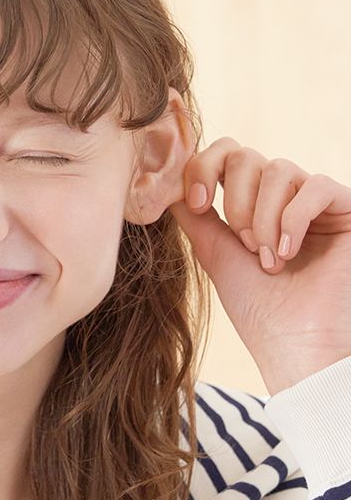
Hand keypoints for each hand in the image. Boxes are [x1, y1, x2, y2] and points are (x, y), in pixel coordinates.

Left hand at [167, 137, 350, 393]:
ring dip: (265, 217)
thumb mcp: (214, 252)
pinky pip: (317, 186)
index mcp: (252, 202)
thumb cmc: (257, 308)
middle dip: (237, 201)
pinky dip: (294, 218)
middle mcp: (284, 196)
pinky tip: (289, 251)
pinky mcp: (348, 210)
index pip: (226, 153)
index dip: (204, 167)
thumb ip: (194, 214)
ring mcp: (316, 202)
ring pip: (279, 169)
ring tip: (270, 260)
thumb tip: (166, 180)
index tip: (197, 204)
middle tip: (245, 245)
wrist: (295, 345)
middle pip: (248, 156)